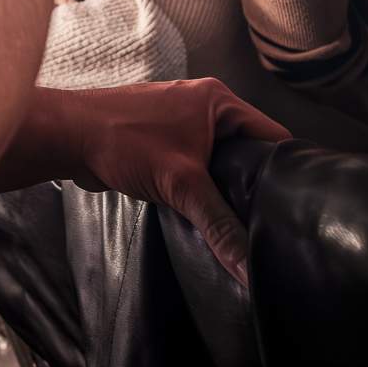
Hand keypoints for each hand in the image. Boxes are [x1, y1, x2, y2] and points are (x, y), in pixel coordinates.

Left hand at [65, 78, 288, 284]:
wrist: (68, 137)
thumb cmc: (121, 141)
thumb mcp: (181, 185)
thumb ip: (219, 225)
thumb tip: (248, 266)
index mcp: (219, 101)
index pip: (274, 136)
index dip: (288, 169)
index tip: (299, 203)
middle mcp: (206, 105)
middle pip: (249, 150)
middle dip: (255, 183)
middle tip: (272, 220)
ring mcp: (184, 121)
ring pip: (221, 160)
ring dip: (225, 187)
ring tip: (242, 220)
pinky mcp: (165, 140)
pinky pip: (198, 165)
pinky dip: (202, 186)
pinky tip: (206, 212)